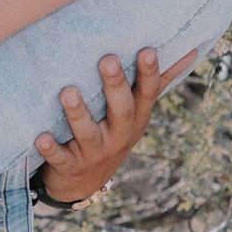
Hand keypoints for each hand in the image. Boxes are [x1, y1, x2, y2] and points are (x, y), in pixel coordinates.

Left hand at [34, 47, 195, 204]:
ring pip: (88, 133)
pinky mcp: (69, 166)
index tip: (147, 50)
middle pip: (120, 110)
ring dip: (79, 113)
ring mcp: (94, 152)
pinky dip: (51, 149)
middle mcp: (119, 135)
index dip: (148, 73)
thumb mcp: (138, 112)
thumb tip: (191, 49)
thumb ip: (158, 81)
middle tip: (107, 60)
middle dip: (114, 85)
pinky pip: (60, 158)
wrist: (84, 182)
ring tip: (68, 92)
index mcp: (135, 118)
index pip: (146, 93)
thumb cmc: (113, 132)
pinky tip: (40, 137)